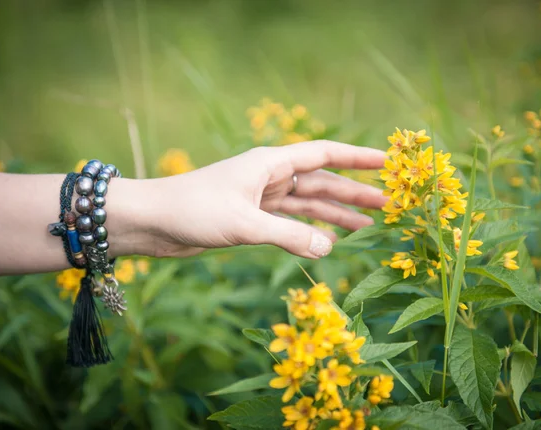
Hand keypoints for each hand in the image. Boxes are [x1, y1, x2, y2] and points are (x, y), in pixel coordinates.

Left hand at [141, 140, 386, 258]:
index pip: (324, 155)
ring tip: (369, 224)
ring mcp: (262, 199)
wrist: (151, 222)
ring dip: (337, 214)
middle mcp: (270, 177)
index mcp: (270, 163)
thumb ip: (289, 236)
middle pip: (322, 182)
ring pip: (309, 205)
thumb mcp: (244, 224)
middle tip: (389, 203)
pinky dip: (310, 232)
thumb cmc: (193, 211)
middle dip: (355, 192)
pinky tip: (330, 241)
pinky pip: (291, 224)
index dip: (357, 157)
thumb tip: (330, 249)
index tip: (387, 162)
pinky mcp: (252, 219)